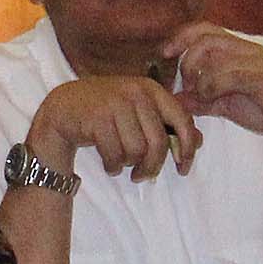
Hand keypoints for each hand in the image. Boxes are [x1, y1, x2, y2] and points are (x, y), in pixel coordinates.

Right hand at [30, 76, 201, 181]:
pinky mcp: (97, 119)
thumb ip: (167, 123)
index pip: (182, 120)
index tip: (183, 167)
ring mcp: (115, 104)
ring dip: (128, 165)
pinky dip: (112, 166)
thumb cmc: (107, 111)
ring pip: (136, 151)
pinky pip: (114, 155)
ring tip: (120, 163)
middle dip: (152, 166)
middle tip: (142, 175)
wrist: (64, 107)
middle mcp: (135, 93)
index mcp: (151, 89)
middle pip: (158, 143)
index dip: (187, 148)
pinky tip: (108, 163)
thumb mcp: (139, 110)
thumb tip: (198, 141)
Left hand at [165, 23, 262, 153]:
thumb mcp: (224, 104)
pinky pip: (227, 74)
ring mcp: (257, 61)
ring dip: (199, 79)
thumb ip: (200, 98)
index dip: (181, 37)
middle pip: (205, 40)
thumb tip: (173, 98)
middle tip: (187, 86)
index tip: (164, 53)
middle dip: (187, 62)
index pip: (205, 29)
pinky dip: (211, 87)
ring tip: (202, 97)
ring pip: (214, 58)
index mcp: (239, 49)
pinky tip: (212, 99)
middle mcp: (248, 49)